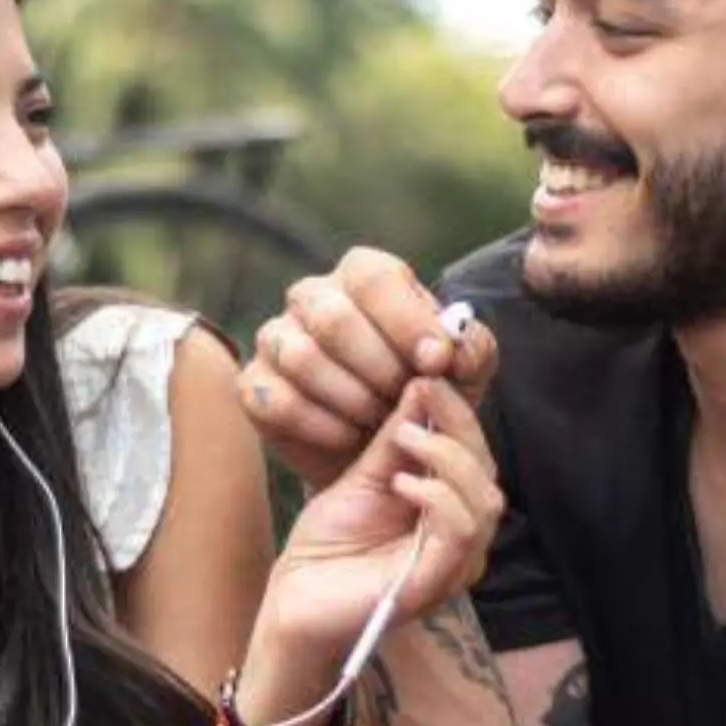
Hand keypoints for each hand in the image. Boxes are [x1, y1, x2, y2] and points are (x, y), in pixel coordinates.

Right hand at [239, 247, 498, 489]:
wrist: (380, 449)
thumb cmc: (422, 394)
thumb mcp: (462, 373)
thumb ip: (471, 351)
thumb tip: (455, 345)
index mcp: (364, 275)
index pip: (374, 279)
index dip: (407, 321)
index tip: (437, 362)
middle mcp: (312, 297)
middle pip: (332, 318)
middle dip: (379, 368)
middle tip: (405, 399)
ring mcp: (275, 338)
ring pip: (301, 358)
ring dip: (352, 399)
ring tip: (380, 421)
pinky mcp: (254, 385)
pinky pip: (276, 400)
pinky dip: (319, 425)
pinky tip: (347, 436)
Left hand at [260, 377, 504, 660]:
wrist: (296, 601)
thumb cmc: (330, 543)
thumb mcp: (363, 476)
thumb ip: (394, 439)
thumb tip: (422, 384)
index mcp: (449, 507)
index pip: (475, 451)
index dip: (458, 410)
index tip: (428, 375)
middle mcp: (462, 536)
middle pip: (486, 471)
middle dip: (457, 426)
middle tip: (420, 397)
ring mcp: (454, 563)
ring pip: (484, 501)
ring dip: (448, 459)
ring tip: (405, 440)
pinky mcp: (435, 583)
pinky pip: (460, 534)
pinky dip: (438, 498)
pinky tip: (404, 482)